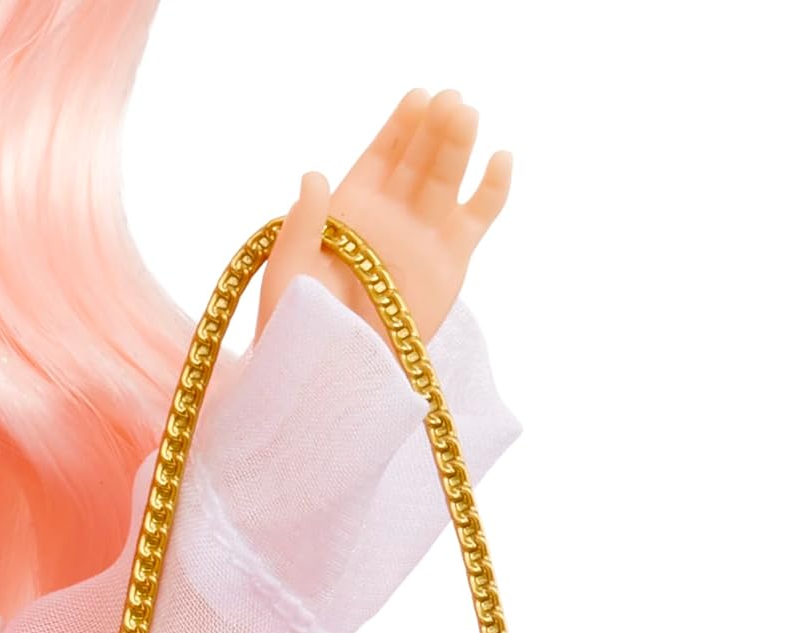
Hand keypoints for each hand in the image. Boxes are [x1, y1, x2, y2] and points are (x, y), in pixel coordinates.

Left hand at [255, 87, 512, 349]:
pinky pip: (479, 217)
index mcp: (350, 211)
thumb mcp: (288, 275)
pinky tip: (500, 159)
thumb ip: (301, 227)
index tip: (416, 98)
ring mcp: (423, 238)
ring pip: (447, 180)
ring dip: (458, 147)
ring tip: (466, 115)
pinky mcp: (452, 264)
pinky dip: (493, 189)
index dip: (399, 127)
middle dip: (433, 129)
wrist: (332, 378)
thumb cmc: (297, 330)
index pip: (380, 157)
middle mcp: (391, 217)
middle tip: (449, 100)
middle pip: (418, 161)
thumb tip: (314, 176)